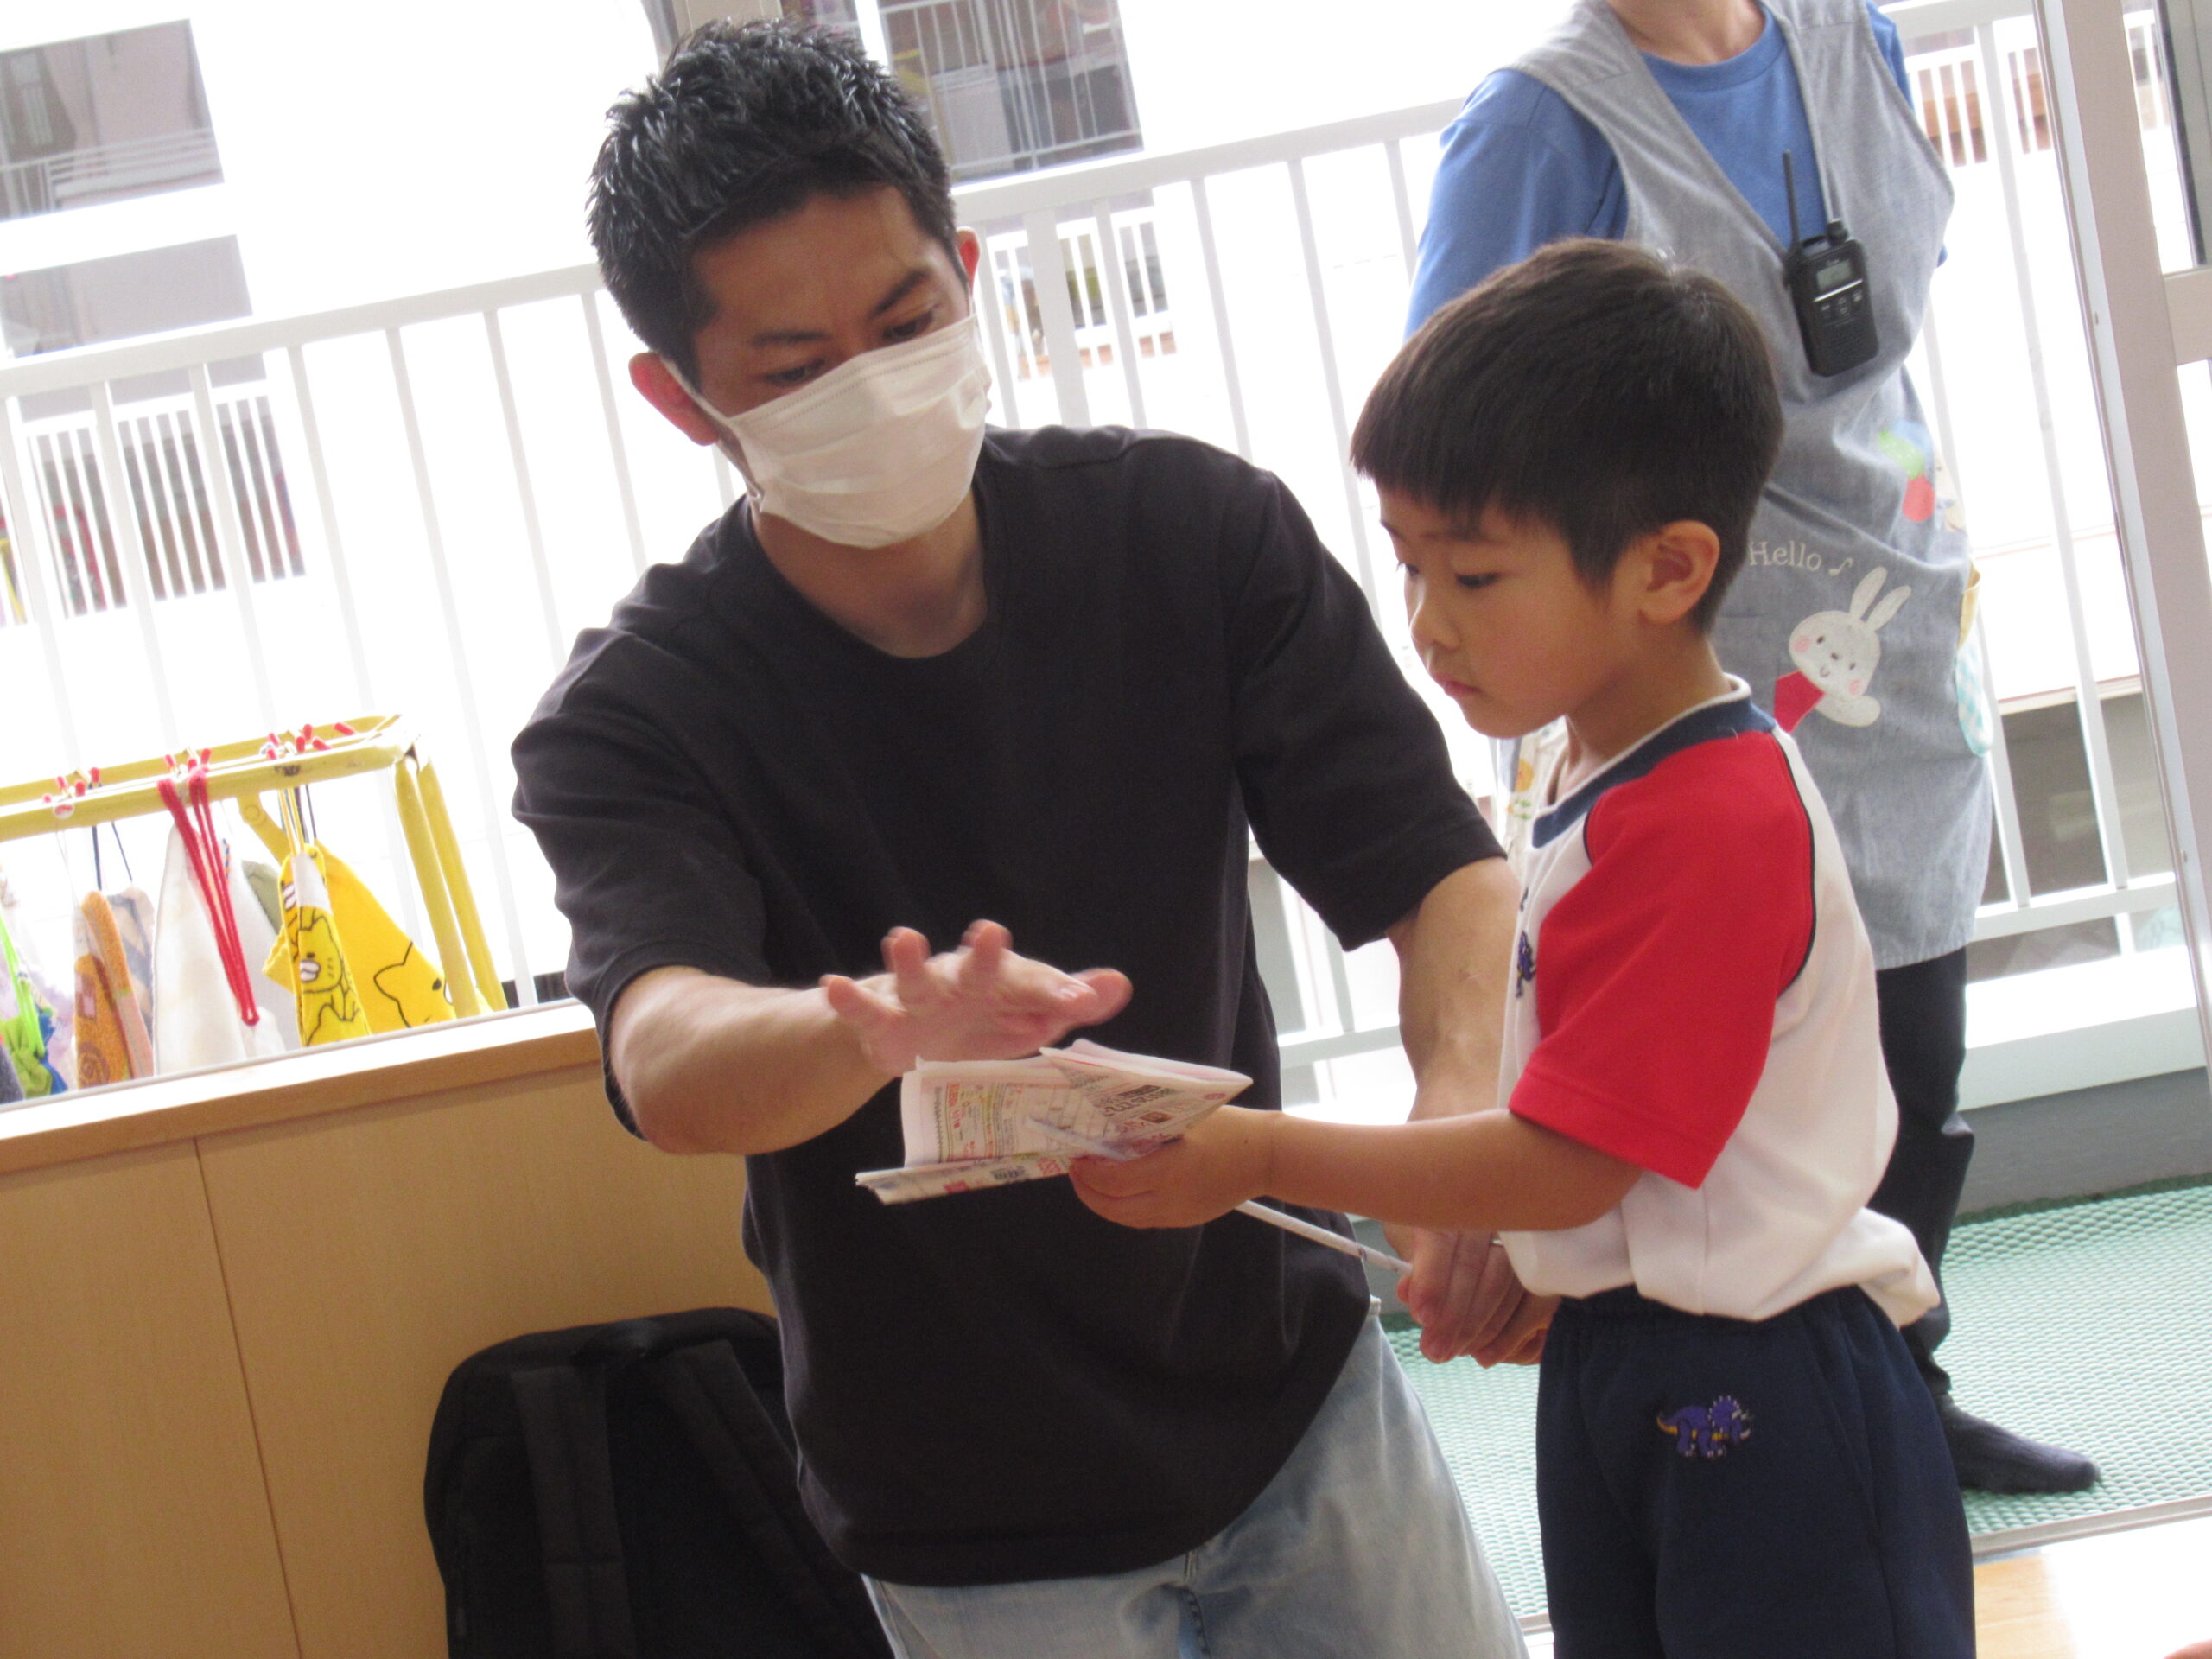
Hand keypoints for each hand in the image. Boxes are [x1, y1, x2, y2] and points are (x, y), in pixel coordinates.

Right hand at [820, 921, 1130, 1076]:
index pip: (1031, 984)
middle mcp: (960, 983)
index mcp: (1000, 983)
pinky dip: (849, 999)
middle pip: (975, 970)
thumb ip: (1067, 1001)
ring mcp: (919, 1001)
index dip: (1055, 990)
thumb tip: (1119, 983)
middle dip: (984, 955)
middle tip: (992, 932)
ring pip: (914, 980)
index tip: (1080, 1000)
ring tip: (902, 936)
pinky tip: (834, 985)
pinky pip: (863, 1012)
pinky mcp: (882, 1025)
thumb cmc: (982, 1018)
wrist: (916, 1037)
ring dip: (909, 961)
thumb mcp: (1028, 1014)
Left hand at [1068, 1107, 1274, 1228]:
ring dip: (1104, 1203)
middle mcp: (1171, 1199)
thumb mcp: (1187, 1115)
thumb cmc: (1228, 1127)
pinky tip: (1117, 1189)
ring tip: (1090, 1182)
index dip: (1089, 1173)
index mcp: (1170, 1170)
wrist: (1266, 1156)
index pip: (1115, 1181)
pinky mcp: (1186, 1219)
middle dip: (1088, 1193)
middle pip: (1114, 1209)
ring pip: (1128, 1218)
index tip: (1076, 1158)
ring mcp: (1179, 1214)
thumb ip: (1149, 1119)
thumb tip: (1107, 1113)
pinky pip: (1145, 1218)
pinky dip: (1124, 1206)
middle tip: (1076, 1172)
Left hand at [1387, 1226, 1556, 1365]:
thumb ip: (1411, 1264)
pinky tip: (1487, 1355)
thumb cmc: (1426, 1225)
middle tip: (1435, 1351)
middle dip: (1454, 1316)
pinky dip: (1511, 1334)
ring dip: (1479, 1328)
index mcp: (1448, 1198)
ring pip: (1505, 1284)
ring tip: (1454, 1353)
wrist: (1454, 1212)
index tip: (1423, 1316)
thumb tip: (1410, 1293)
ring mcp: (1518, 1234)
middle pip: (1475, 1266)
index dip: (1432, 1280)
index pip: (1441, 1239)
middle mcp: (1488, 1210)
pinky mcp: (1538, 1262)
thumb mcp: (1406, 1235)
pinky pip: (1534, 1300)